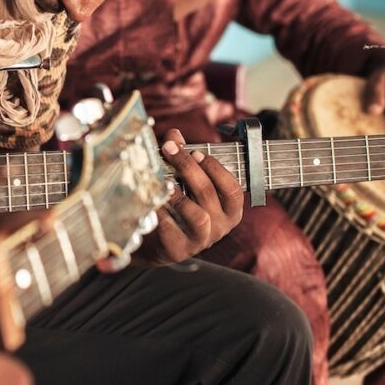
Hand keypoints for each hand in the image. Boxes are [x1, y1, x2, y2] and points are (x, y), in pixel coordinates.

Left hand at [136, 129, 243, 263]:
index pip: (232, 188)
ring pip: (196, 216)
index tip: (196, 152)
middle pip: (208, 194)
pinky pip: (172, 231)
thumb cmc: (180, 205)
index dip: (215, 168)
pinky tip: (152, 201)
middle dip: (188, 168)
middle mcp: (221, 226)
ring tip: (163, 180)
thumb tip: (174, 134)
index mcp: (230, 209)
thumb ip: (183, 157)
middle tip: (169, 150)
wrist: (160, 241)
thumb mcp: (186, 181)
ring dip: (178, 194)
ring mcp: (201, 240)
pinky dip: (161, 213)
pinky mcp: (179, 250)